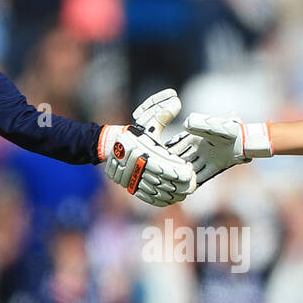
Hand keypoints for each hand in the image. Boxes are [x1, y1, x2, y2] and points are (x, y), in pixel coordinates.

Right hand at [99, 90, 194, 206]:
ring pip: (157, 193)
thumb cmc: (135, 134)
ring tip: (184, 193)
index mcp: (144, 153)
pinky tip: (171, 200)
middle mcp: (138, 168)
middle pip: (164, 183)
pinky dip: (160, 201)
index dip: (181, 174)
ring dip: (172, 195)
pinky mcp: (131, 187)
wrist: (111, 146)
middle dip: (179, 186)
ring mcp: (133, 179)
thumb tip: (177, 101)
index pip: (167, 168)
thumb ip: (163, 114)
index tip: (191, 174)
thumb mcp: (148, 124)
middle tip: (191, 185)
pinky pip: (147, 198)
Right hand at [169, 114, 271, 185]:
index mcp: (195, 137)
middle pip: (182, 159)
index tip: (157, 160)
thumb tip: (187, 124)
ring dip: (184, 176)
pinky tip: (188, 189)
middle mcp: (199, 148)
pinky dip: (196, 182)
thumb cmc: (230, 130)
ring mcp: (207, 158)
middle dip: (173, 167)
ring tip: (172, 185)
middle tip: (161, 177)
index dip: (167, 154)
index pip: (177, 147)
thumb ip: (201, 125)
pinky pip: (203, 176)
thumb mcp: (213, 127)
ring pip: (191, 169)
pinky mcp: (216, 166)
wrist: (247, 139)